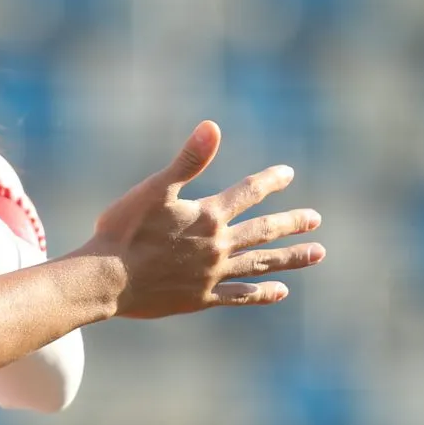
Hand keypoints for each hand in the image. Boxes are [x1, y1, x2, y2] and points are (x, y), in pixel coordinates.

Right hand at [84, 122, 324, 316]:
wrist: (106, 278)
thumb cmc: (123, 231)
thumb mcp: (153, 189)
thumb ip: (187, 160)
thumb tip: (212, 126)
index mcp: (208, 216)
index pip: (247, 193)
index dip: (269, 180)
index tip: (288, 173)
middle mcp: (218, 245)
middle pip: (263, 231)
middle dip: (291, 223)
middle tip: (315, 219)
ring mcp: (212, 274)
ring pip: (261, 263)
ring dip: (290, 257)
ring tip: (317, 253)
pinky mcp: (201, 298)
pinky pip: (240, 295)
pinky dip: (262, 293)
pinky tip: (281, 291)